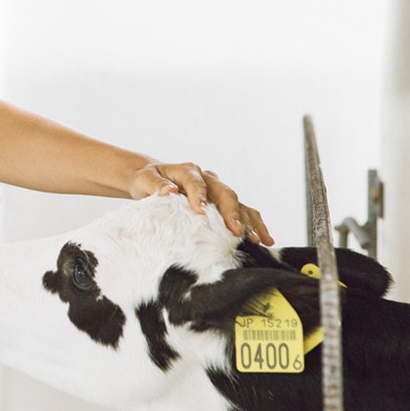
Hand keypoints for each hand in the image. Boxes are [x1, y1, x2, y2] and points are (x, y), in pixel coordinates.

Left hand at [130, 162, 273, 245]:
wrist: (153, 180)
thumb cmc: (147, 180)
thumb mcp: (144, 180)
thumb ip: (156, 185)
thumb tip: (169, 191)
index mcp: (187, 170)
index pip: (195, 181)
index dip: (199, 195)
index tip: (200, 211)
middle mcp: (207, 178)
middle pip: (224, 192)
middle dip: (231, 212)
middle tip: (236, 231)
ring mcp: (218, 190)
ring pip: (239, 203)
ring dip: (250, 221)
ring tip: (258, 239)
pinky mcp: (224, 204)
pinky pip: (244, 212)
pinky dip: (255, 224)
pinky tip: (264, 240)